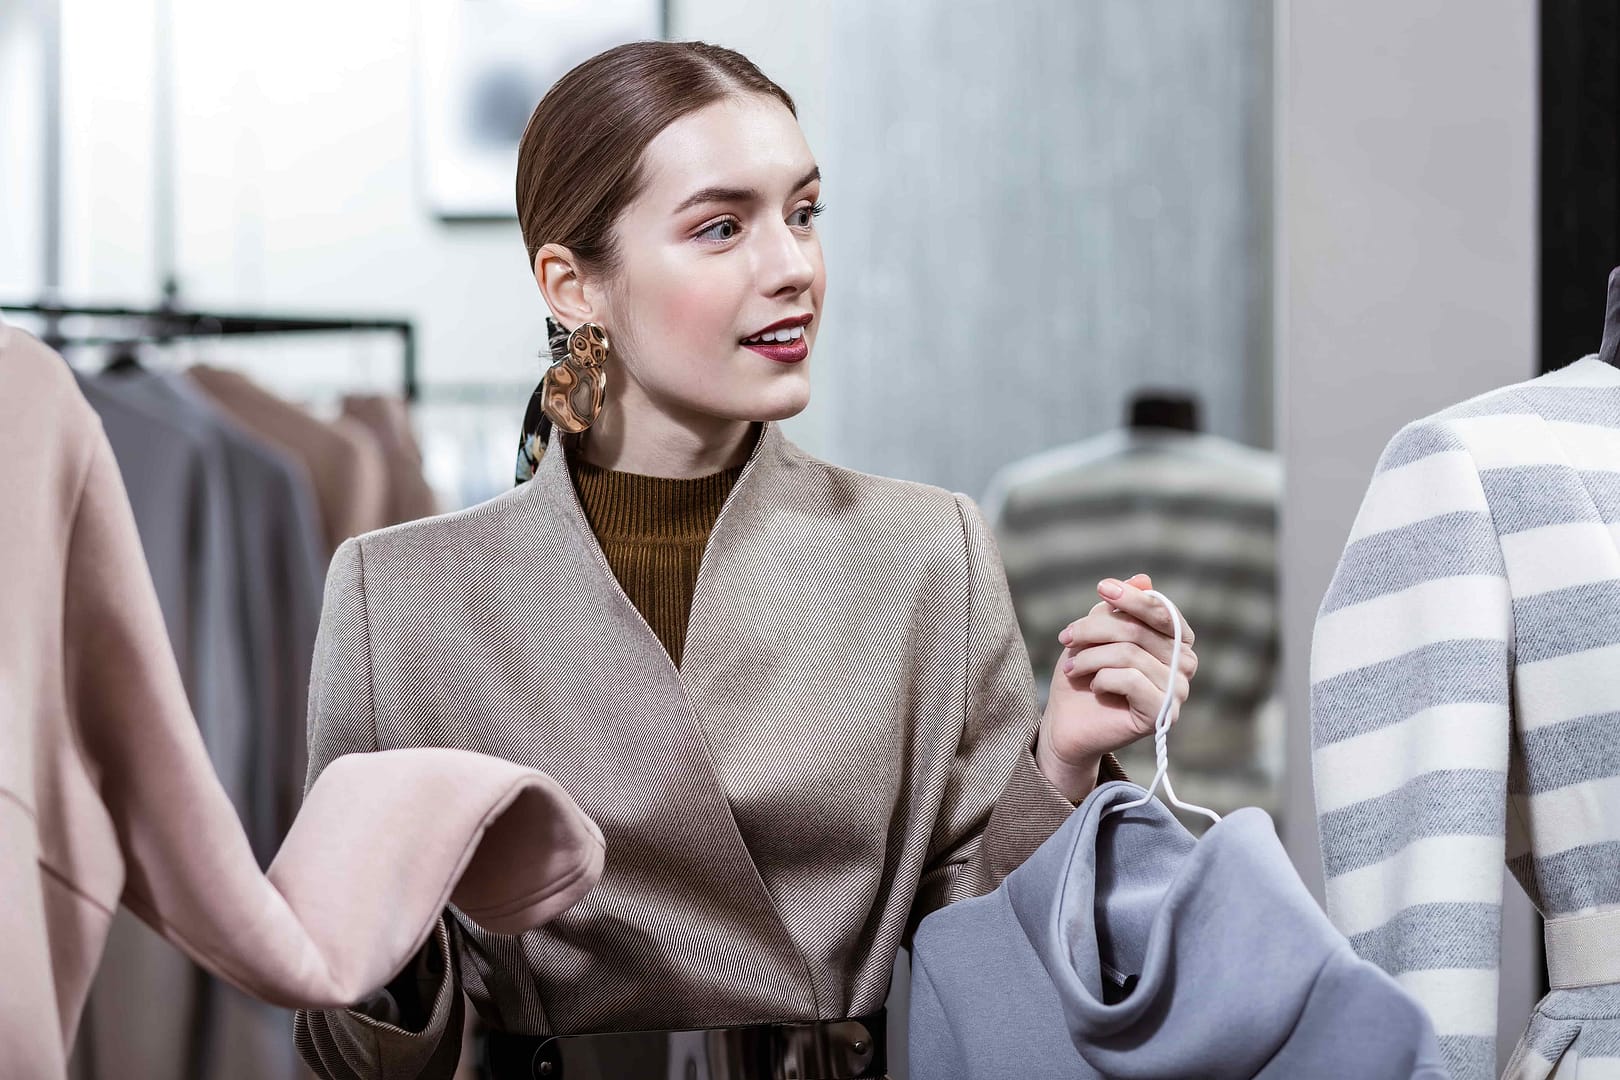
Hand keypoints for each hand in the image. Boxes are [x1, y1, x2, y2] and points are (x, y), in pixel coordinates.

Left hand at [1035, 573, 1197, 801]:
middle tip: (1066, 638)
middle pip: (1139, 630)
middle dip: (1094, 629)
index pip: (1161, 610)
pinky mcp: (1163, 714)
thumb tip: (1143, 578)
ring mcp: (1178, 691)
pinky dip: (1102, 679)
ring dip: (1090, 657)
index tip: (1101, 587)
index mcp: (1176, 641)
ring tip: (1073, 668)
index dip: (1131, 597)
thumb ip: (1118, 608)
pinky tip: (1095, 687)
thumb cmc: (1084, 675)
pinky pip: (1131, 679)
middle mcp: (1186, 664)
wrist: (1067, 724)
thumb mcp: (1095, 634)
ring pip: (1130, 654)